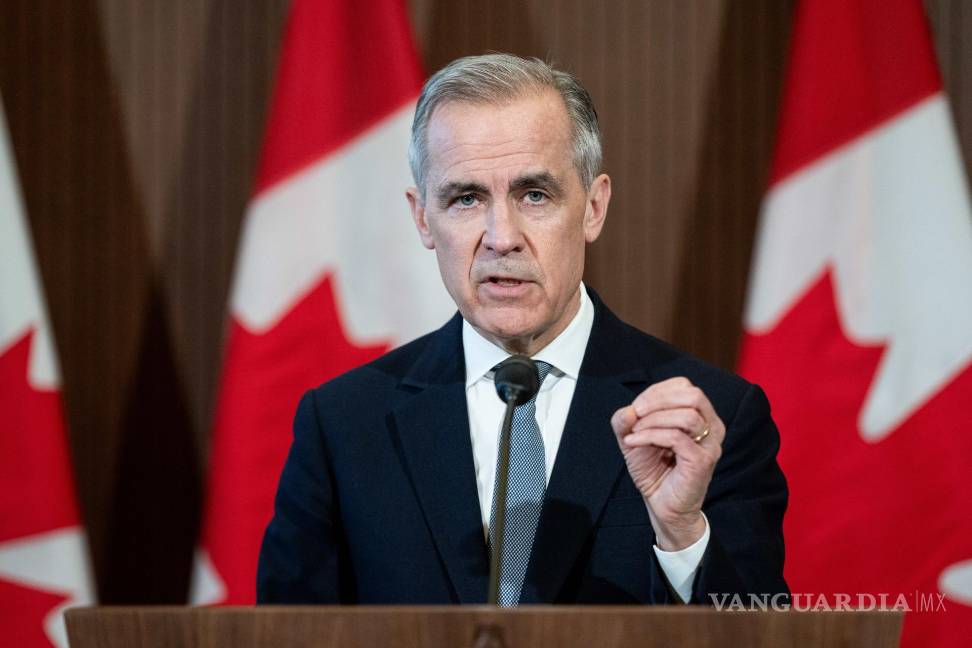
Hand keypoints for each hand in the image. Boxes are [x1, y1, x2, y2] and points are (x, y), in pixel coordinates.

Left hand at [611, 377, 723, 550]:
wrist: (661, 504)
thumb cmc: (654, 468)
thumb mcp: (633, 437)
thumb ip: (626, 420)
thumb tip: (628, 410)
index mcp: (700, 415)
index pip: (684, 386)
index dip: (657, 392)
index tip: (636, 408)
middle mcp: (711, 426)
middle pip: (693, 394)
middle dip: (658, 400)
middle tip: (636, 414)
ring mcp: (710, 444)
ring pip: (687, 415)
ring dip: (653, 420)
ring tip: (634, 433)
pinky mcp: (702, 461)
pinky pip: (676, 437)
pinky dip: (650, 436)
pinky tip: (633, 443)